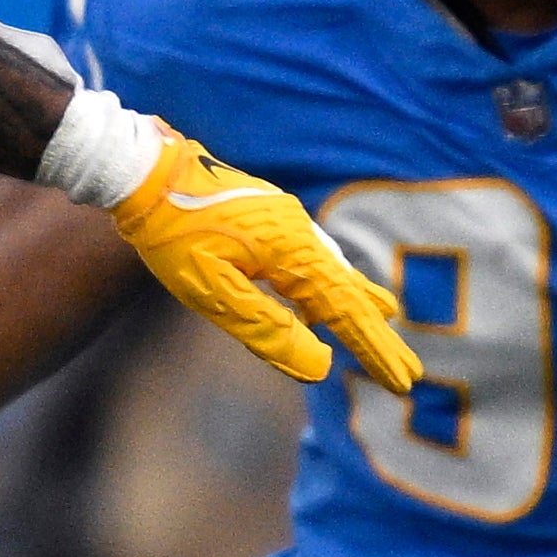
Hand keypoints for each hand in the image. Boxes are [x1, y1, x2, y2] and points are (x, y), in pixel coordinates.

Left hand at [64, 101, 424, 391]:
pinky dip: (329, 284)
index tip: (402, 381)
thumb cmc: (174, 235)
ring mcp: (287, 223)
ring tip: (384, 324)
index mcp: (293, 253)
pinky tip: (322, 296)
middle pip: (350, 293)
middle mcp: (301, 234)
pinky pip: (313, 258)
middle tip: (409, 372)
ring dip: (358, 306)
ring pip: (334, 272)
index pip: (346, 312)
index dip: (374, 349)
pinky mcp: (271, 219)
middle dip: (377, 334)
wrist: (147, 174)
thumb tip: (319, 368)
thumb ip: (267, 329)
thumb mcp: (213, 293)